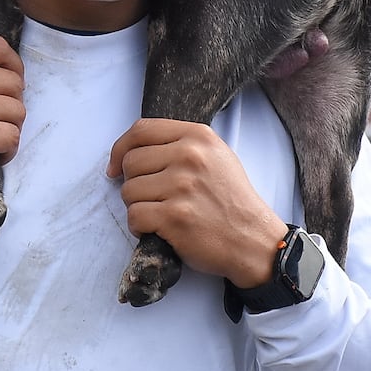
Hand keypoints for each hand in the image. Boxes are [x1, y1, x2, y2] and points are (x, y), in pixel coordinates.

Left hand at [107, 118, 288, 286]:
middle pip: (131, 162)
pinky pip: (134, 217)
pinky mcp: (174, 217)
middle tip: (153, 197)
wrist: (254, 240)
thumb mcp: (216, 157)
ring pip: (128, 191)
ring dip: (138, 207)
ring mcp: (181, 186)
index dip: (121, 148)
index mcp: (197, 137)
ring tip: (162, 214)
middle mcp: (188, 157)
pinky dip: (140, 227)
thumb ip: (180, 145)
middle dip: (133, 183)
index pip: (141, 130)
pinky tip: (160, 229)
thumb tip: (134, 150)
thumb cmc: (232, 201)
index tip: (116, 166)